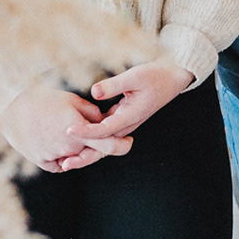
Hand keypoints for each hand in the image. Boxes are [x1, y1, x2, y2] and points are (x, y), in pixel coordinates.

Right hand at [0, 85, 121, 172]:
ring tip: (66, 129)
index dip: (122, 145)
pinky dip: (63, 155)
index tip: (129, 142)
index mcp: (80, 132)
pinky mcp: (42, 162)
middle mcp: (69, 148)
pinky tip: (56, 139)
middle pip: (91, 152)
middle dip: (96, 144)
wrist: (12, 109)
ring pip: (75, 157)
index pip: (108, 145)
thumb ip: (93, 113)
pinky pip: (60, 163)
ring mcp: (55, 157)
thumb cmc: (44, 100)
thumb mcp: (72, 101)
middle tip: (95, 132)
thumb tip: (104, 121)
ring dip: (78, 149)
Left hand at [67, 60, 195, 151]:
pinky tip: (78, 137)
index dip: (86, 132)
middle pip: (104, 145)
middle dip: (84, 155)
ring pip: (104, 141)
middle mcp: (128, 123)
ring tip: (66, 158)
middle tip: (64, 163)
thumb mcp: (135, 76)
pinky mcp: (123, 118)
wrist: (174, 78)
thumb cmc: (156, 76)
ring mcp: (126, 122)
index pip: (105, 129)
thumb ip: (114, 85)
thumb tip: (94, 92)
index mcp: (131, 116)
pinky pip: (106, 132)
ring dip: (87, 150)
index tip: (69, 131)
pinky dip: (92, 138)